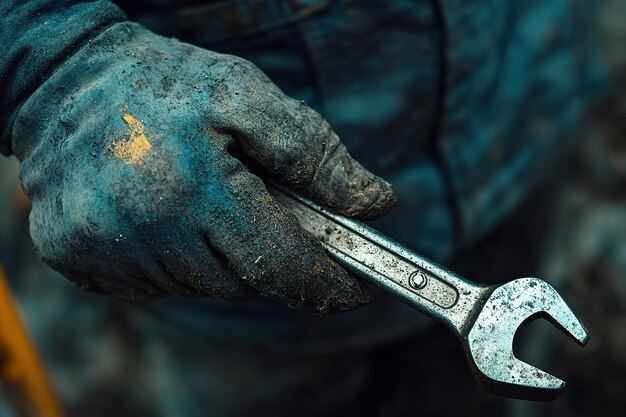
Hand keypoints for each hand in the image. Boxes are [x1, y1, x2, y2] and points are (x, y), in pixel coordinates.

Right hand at [13, 23, 394, 311]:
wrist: (64, 79)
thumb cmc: (167, 84)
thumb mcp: (246, 96)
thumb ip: (314, 152)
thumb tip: (373, 202)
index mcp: (194, 186)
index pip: (279, 262)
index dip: (324, 284)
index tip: (353, 292)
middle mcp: (143, 229)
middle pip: (241, 282)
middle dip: (264, 255)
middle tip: (258, 209)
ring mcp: (103, 249)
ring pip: (198, 286)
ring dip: (215, 255)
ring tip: (198, 199)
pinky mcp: (73, 258)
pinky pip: (151, 284)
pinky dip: (172, 260)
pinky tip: (160, 214)